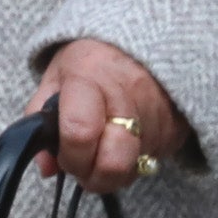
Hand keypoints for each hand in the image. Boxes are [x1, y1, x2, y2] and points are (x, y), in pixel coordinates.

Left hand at [31, 38, 191, 198]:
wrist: (146, 39)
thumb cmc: (94, 61)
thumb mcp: (56, 77)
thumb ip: (40, 120)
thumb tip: (48, 166)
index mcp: (91, 79)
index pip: (80, 132)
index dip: (70, 157)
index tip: (64, 156)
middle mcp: (130, 97)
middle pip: (114, 163)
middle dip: (94, 177)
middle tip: (85, 165)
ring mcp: (159, 114)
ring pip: (134, 170)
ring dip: (115, 169)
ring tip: (106, 146)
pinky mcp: (178, 128)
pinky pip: (153, 161)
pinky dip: (136, 160)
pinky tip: (128, 138)